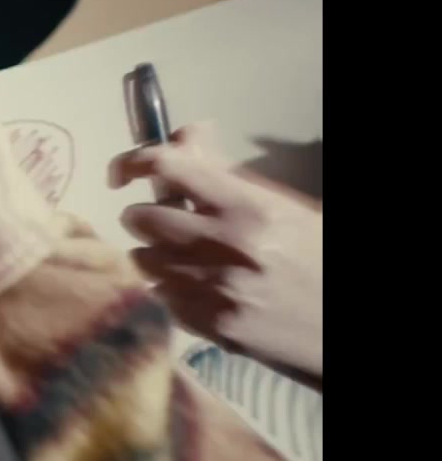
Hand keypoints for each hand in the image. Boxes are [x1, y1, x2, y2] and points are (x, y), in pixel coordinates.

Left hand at [110, 124, 321, 378]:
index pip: (166, 166)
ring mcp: (212, 289)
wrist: (339, 324)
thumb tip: (184, 134)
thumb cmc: (316, 256)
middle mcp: (222, 243)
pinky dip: (170, 290)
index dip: (132, 162)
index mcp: (244, 204)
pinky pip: (160, 297)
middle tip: (163, 221)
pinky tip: (197, 288)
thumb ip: (224, 172)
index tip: (121, 174)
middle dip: (144, 215)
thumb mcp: (279, 205)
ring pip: (142, 260)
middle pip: (139, 217)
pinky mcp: (209, 326)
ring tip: (181, 257)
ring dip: (153, 254)